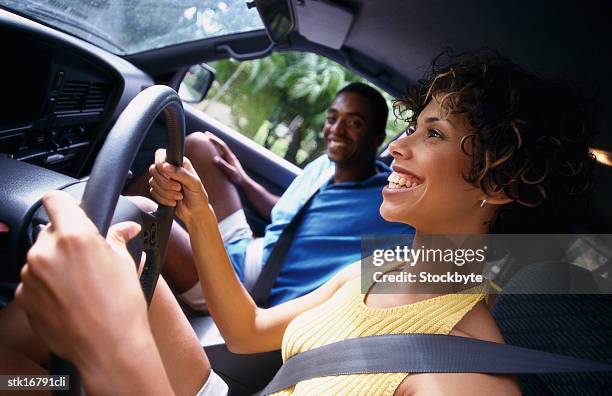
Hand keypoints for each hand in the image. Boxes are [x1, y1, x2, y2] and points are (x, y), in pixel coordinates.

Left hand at [14, 191, 149, 368]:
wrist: (108, 348)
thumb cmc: (120, 307)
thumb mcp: (125, 264)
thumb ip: (116, 239)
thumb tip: (124, 229)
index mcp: (74, 237)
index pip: (55, 200)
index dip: (65, 204)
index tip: (72, 211)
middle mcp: (45, 252)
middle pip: (50, 231)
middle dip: (66, 240)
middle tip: (87, 258)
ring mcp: (30, 275)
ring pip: (41, 256)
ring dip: (55, 263)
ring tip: (80, 284)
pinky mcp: (23, 297)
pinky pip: (34, 280)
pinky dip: (47, 285)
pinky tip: (69, 299)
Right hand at [148, 148, 212, 223]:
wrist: (195, 213)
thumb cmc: (198, 196)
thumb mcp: (194, 183)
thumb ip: (181, 173)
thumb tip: (165, 166)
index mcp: (179, 163)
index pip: (161, 154)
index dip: (160, 164)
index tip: (168, 175)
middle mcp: (169, 170)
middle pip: (153, 169)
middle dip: (165, 182)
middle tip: (179, 188)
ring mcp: (163, 180)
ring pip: (152, 182)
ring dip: (166, 192)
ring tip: (179, 196)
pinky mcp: (159, 191)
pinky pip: (153, 192)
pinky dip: (163, 199)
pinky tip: (174, 201)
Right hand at [205, 131, 247, 186]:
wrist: (244, 182)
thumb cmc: (238, 178)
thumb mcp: (230, 172)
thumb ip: (223, 165)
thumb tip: (214, 158)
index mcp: (230, 157)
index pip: (222, 145)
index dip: (215, 140)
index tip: (207, 136)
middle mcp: (231, 156)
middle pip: (222, 145)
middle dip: (214, 139)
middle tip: (206, 133)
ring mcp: (230, 159)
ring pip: (222, 148)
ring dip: (216, 143)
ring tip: (209, 140)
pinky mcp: (230, 163)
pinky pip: (222, 153)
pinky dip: (217, 150)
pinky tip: (214, 151)